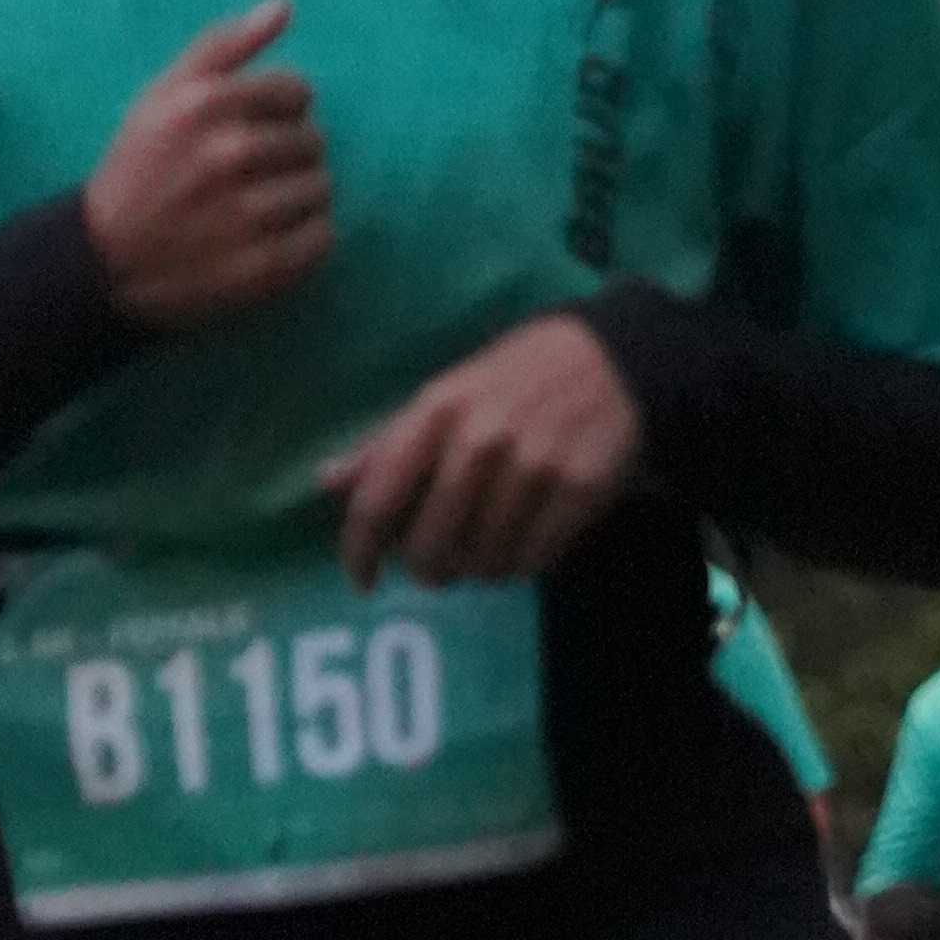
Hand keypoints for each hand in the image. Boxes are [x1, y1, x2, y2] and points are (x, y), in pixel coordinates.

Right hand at [83, 0, 332, 332]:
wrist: (106, 260)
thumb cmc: (138, 167)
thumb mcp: (164, 94)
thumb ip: (223, 45)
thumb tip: (285, 5)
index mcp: (206, 105)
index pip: (296, 92)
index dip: (280, 109)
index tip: (253, 128)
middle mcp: (230, 155)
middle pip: (313, 140)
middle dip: (288, 153)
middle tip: (252, 173)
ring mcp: (249, 215)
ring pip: (321, 188)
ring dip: (299, 196)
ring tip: (261, 207)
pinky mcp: (264, 267)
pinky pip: (322, 238)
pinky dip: (306, 238)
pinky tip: (272, 237)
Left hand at [322, 311, 644, 588]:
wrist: (614, 359)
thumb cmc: (514, 381)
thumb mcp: (446, 396)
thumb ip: (388, 443)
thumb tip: (326, 481)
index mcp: (437, 410)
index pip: (378, 497)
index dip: (360, 550)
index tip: (360, 580)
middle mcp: (481, 439)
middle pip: (429, 546)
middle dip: (428, 569)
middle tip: (438, 565)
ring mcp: (534, 466)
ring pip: (483, 562)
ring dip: (479, 568)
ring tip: (487, 545)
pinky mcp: (579, 489)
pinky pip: (531, 560)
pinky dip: (520, 564)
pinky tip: (523, 541)